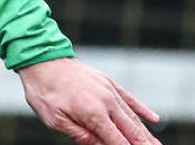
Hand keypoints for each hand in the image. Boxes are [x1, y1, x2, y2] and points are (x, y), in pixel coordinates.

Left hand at [17, 57, 161, 144]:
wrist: (41, 57)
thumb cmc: (43, 91)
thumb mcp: (55, 119)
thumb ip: (80, 135)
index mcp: (93, 113)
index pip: (118, 141)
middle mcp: (106, 101)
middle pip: (132, 130)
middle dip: (145, 144)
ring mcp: (109, 90)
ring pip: (133, 116)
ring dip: (147, 133)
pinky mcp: (107, 82)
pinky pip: (129, 98)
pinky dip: (142, 109)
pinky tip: (154, 119)